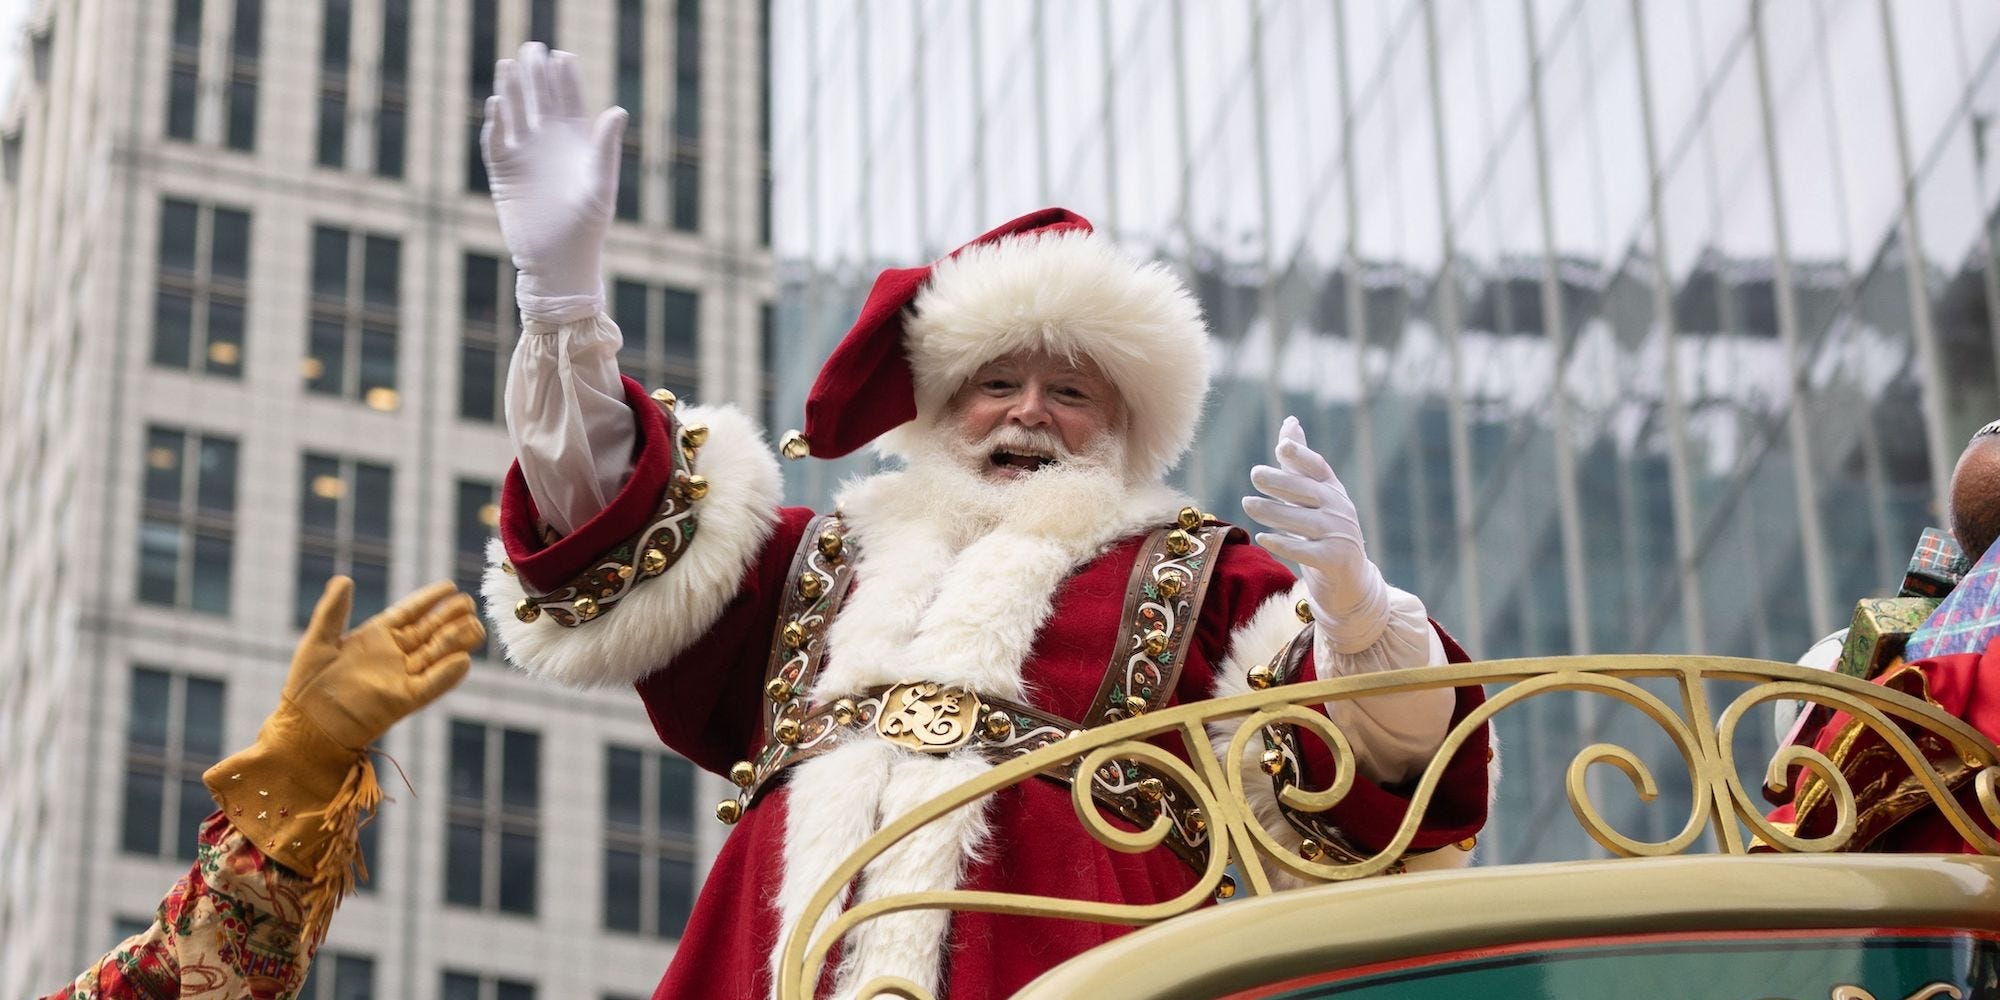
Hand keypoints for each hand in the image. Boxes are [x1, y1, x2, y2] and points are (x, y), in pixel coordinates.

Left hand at [286, 578, 481, 749]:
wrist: (307, 723)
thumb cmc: (308, 682)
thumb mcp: (319, 640)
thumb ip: (333, 610)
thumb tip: (343, 578)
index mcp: (376, 637)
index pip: (410, 612)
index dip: (429, 599)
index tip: (450, 586)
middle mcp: (394, 655)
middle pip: (430, 631)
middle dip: (450, 617)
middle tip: (468, 603)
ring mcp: (402, 677)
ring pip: (437, 654)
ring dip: (457, 641)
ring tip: (476, 626)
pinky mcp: (405, 700)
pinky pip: (432, 684)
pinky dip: (447, 674)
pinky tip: (464, 660)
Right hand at [480, 42, 626, 304]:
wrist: (559, 260)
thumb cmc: (587, 227)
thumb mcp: (600, 185)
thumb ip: (605, 147)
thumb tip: (617, 110)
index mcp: (577, 142)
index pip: (569, 101)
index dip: (566, 78)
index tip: (563, 55)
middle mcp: (549, 143)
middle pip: (540, 98)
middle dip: (536, 73)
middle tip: (532, 47)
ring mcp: (524, 155)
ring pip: (516, 113)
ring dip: (513, 89)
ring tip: (509, 64)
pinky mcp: (503, 172)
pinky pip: (496, 141)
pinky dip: (496, 124)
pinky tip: (497, 105)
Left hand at [1242, 416, 1390, 652]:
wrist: (1349, 580)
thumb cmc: (1325, 531)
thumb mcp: (1316, 496)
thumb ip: (1299, 463)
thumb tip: (1290, 422)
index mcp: (1333, 491)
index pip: (1318, 469)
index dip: (1302, 456)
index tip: (1282, 447)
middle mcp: (1340, 510)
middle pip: (1309, 492)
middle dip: (1282, 482)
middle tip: (1255, 474)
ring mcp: (1340, 536)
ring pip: (1303, 521)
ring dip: (1274, 512)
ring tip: (1248, 504)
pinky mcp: (1334, 561)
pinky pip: (1306, 550)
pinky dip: (1284, 544)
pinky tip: (1263, 537)